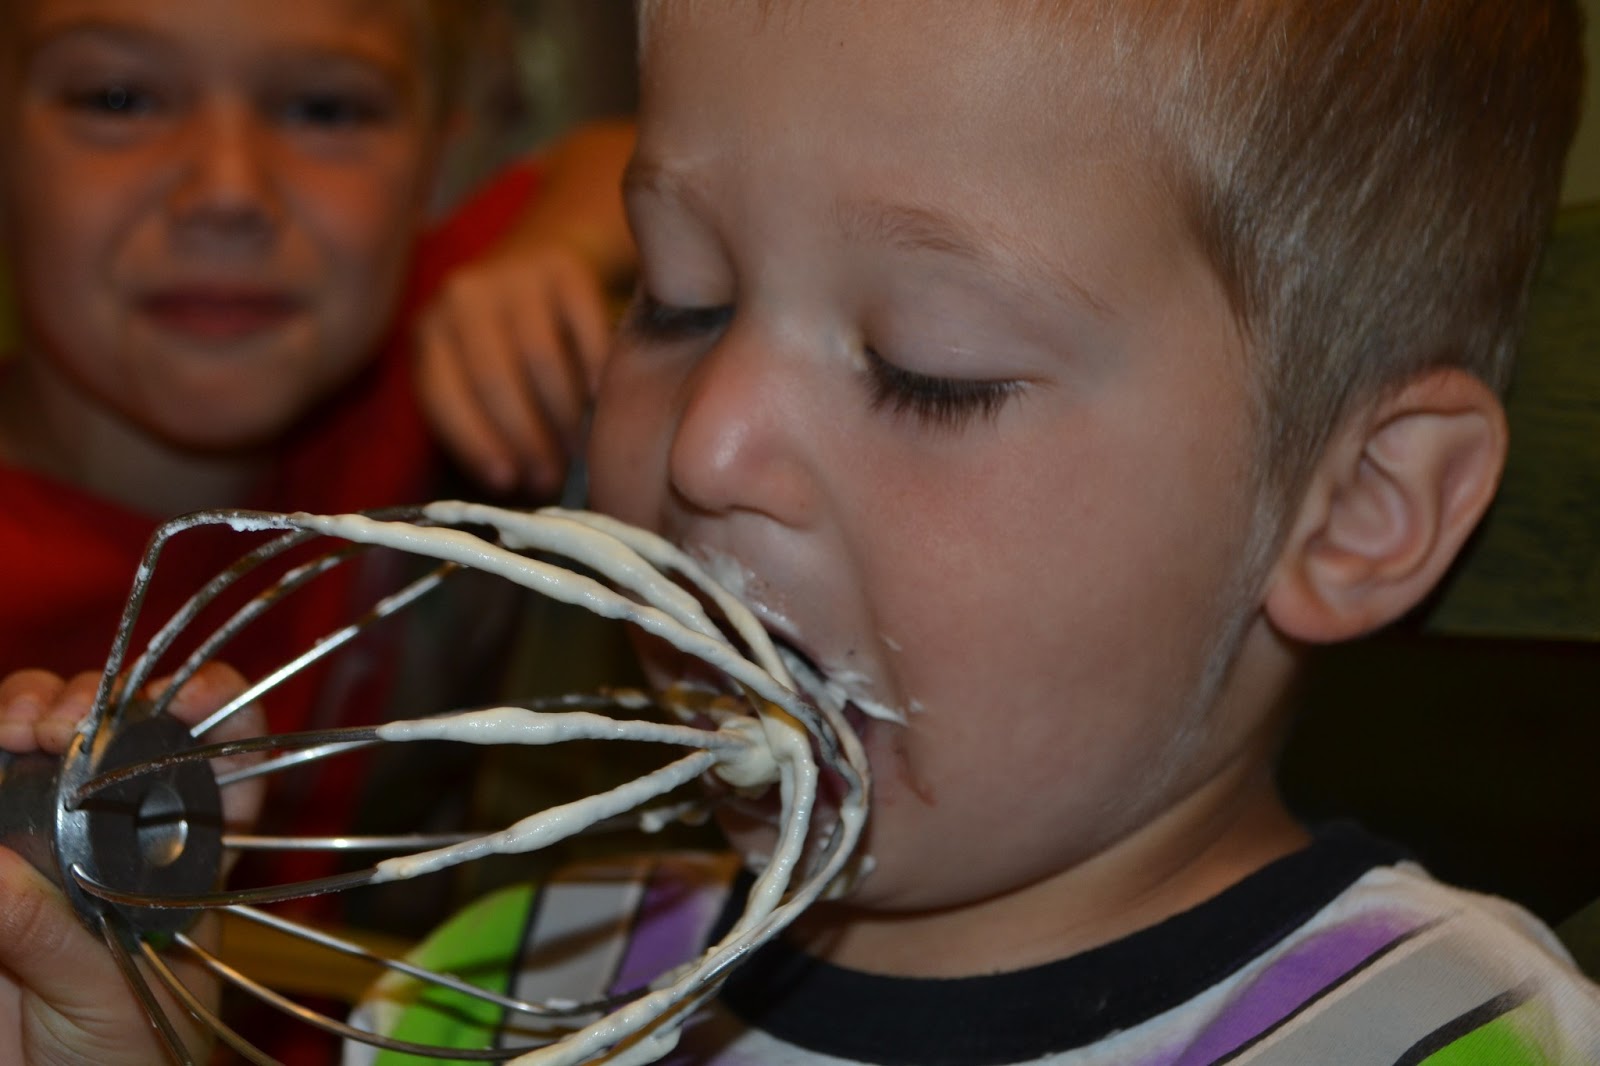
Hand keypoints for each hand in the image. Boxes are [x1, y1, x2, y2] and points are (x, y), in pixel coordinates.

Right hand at [0, 664, 265, 1064]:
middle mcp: (120, 824)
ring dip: (30, 707)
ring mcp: (47, 828)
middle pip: (120, 722)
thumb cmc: (120, 1055)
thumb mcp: (110, 996)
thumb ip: (52, 936)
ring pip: (42, 730)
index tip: (187, 696)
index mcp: (187, 850)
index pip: (224, 754)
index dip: (215, 707)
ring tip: (17, 729)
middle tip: (63, 725)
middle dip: (94, 700)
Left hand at [415, 239, 610, 496]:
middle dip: (526, 439)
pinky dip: (595, 374)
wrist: (544, 252)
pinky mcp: (565, 269)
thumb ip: (482, 415)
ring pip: (540, 360)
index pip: (445, 395)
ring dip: (562, 416)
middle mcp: (464, 297)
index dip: (476, 443)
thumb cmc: (508, 336)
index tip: (507, 483)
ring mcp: (515, 277)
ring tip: (578, 451)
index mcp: (431, 331)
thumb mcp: (476, 367)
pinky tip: (601, 402)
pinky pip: (584, 333)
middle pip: (494, 380)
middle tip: (551, 478)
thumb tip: (516, 486)